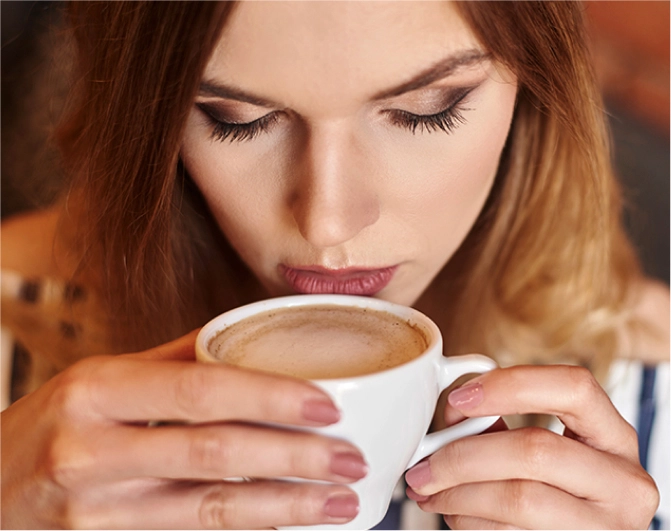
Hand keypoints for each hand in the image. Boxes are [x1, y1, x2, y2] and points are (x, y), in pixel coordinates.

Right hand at [1, 331, 365, 528]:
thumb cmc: (57, 423)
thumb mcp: (102, 378)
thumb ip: (175, 360)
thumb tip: (249, 337)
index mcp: (97, 390)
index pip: (201, 390)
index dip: (271, 397)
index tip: (327, 405)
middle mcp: (92, 451)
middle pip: (214, 455)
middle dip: (294, 459)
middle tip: (351, 460)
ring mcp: (95, 512)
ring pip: (209, 510)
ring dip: (284, 507)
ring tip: (339, 501)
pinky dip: (247, 529)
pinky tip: (286, 522)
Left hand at [404, 365, 658, 528]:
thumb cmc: (554, 493)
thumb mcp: (545, 455)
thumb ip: (504, 427)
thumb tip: (451, 416)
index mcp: (614, 437)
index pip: (574, 388)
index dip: (510, 385)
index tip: (458, 398)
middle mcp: (624, 483)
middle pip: (535, 450)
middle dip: (463, 455)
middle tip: (422, 465)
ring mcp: (606, 528)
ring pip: (518, 499)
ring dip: (457, 495)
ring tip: (428, 490)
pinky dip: (469, 523)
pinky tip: (454, 514)